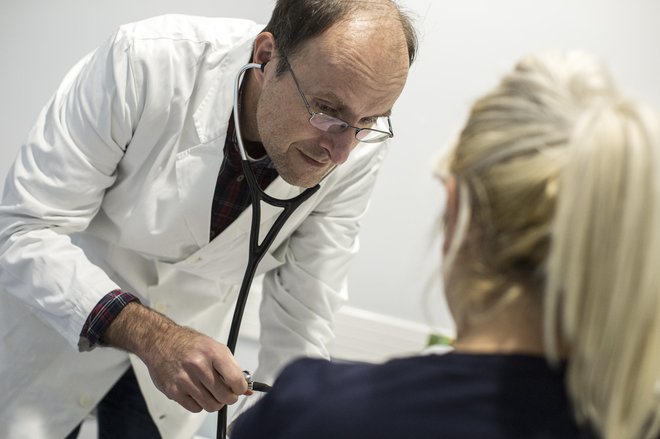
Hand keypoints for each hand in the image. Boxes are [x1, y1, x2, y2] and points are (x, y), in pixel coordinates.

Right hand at [103, 302, 247, 411]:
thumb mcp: (214, 347)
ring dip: (215, 402)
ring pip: (211, 405)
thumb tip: (246, 387)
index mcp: (212, 352)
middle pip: (224, 396)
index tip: (240, 388)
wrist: (160, 342)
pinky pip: (195, 408)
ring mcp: (185, 380)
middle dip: (229, 397)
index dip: (241, 388)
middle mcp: (198, 365)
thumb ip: (231, 367)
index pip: (235, 379)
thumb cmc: (188, 344)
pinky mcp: (174, 391)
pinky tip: (197, 392)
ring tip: (212, 392)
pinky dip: (200, 404)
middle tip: (227, 393)